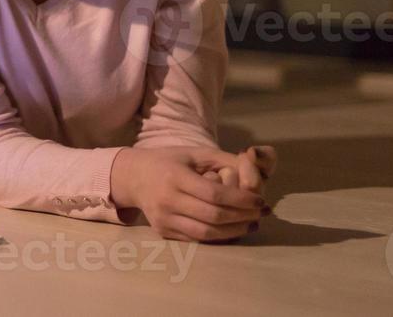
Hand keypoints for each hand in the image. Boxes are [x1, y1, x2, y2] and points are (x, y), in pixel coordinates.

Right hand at [112, 147, 267, 241]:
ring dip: (234, 231)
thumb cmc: (168, 162)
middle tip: (259, 213)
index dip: (240, 199)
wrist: (133, 177)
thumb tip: (254, 170)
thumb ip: (224, 159)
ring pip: (206, 233)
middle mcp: (167, 200)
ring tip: (250, 224)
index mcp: (175, 176)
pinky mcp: (163, 231)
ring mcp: (163, 218)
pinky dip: (218, 237)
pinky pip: (196, 239)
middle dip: (242, 217)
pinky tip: (232, 229)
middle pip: (213, 216)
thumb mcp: (194, 153)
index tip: (259, 200)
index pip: (213, 194)